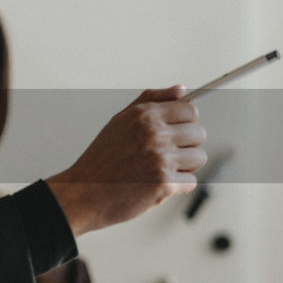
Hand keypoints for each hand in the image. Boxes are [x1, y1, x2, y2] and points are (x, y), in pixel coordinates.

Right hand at [46, 86, 206, 235]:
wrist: (83, 194)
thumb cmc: (101, 160)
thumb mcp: (120, 121)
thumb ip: (151, 101)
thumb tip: (181, 88)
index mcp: (143, 115)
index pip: (190, 110)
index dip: (185, 123)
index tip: (173, 133)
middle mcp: (153, 133)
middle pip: (199, 133)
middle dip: (186, 146)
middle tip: (163, 155)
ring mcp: (160, 158)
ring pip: (198, 158)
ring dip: (183, 167)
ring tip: (157, 170)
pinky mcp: (164, 182)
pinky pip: (190, 182)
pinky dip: (176, 187)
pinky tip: (154, 185)